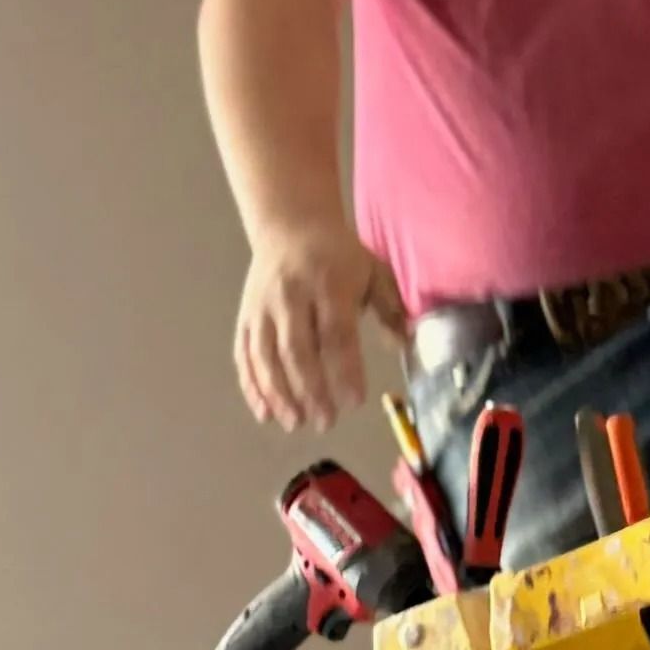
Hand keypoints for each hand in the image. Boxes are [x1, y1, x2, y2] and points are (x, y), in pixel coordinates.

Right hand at [235, 221, 407, 430]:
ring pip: (265, 356)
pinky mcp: (245, 317)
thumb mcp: (373, 271)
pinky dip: (252, 386)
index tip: (355, 401)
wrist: (289, 225)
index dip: (344, 369)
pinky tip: (265, 412)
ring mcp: (263, 308)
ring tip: (295, 424)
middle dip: (310, 390)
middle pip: (297, 349)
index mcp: (329, 284)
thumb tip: (405, 346)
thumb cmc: (339, 255)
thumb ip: (390, 308)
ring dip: (279, 394)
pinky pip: (244, 355)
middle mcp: (291, 297)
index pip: (336, 333)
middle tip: (325, 422)